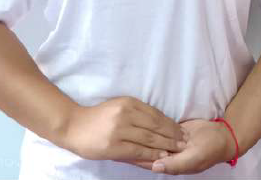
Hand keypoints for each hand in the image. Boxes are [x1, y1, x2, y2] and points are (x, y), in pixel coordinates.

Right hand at [59, 96, 186, 162]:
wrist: (74, 126)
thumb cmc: (98, 118)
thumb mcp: (118, 107)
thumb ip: (136, 114)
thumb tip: (160, 124)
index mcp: (128, 103)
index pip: (155, 114)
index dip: (170, 123)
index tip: (181, 130)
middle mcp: (125, 114)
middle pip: (155, 126)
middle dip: (172, 135)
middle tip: (185, 142)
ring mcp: (120, 130)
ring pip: (149, 139)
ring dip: (166, 146)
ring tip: (177, 150)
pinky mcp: (114, 146)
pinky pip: (138, 151)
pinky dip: (152, 154)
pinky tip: (161, 157)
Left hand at [112, 118, 235, 174]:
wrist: (222, 135)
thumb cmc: (209, 149)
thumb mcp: (194, 158)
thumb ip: (175, 164)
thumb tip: (155, 166)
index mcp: (170, 165)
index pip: (147, 161)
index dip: (134, 155)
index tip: (120, 147)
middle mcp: (167, 154)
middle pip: (145, 150)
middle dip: (133, 143)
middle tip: (117, 132)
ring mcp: (168, 142)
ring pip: (150, 139)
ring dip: (139, 134)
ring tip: (122, 125)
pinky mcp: (171, 130)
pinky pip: (157, 130)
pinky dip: (148, 126)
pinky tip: (137, 120)